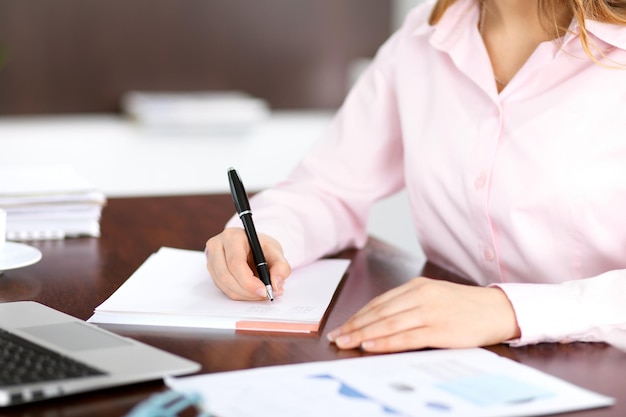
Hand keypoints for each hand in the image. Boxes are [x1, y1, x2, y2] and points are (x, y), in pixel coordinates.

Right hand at [205, 228, 290, 300]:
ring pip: (224, 284)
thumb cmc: (262, 247)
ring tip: (260, 293)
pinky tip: (251, 291)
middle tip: (264, 295)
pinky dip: (238, 293)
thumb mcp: (276, 253)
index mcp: (233, 236)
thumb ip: (281, 268)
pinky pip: (223, 288)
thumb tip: (275, 285)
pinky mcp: (212, 270)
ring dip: (243, 294)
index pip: (235, 263)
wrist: (253, 246)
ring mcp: (211, 258)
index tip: (263, 290)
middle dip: (247, 291)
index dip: (248, 281)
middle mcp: (217, 245)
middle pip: (226, 275)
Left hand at [327, 277, 519, 351]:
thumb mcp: (435, 296)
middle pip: (379, 312)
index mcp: (417, 286)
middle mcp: (421, 296)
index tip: (341, 326)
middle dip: (354, 326)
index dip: (358, 315)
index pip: (379, 302)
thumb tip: (379, 320)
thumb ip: (409, 304)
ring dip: (363, 334)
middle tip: (336, 337)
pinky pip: (406, 336)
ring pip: (388, 323)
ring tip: (346, 343)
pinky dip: (385, 341)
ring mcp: (430, 312)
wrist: (499, 310)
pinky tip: (370, 345)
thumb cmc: (466, 306)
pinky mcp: (441, 329)